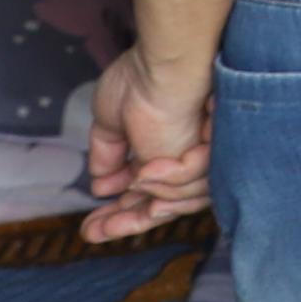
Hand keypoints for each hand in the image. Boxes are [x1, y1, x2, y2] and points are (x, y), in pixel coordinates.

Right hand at [81, 44, 214, 242]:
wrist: (165, 68)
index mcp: (162, 154)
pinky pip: (184, 194)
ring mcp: (199, 165)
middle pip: (157, 209)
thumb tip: (101, 185)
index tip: (88, 229)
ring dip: (141, 201)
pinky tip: (148, 170)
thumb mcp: (110, 122)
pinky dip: (163, 183)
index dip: (116, 216)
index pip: (142, 195)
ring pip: (169, 206)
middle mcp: (183, 162)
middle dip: (122, 224)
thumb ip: (108, 155)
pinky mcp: (212, 165)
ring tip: (136, 177)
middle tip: (90, 233)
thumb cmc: (140, 82)